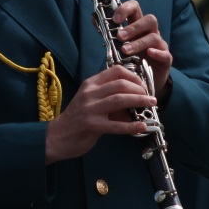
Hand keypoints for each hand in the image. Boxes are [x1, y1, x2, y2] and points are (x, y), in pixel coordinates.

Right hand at [44, 65, 158, 162]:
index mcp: (90, 84)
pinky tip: (142, 126)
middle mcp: (89, 93)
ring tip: (151, 104)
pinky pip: (117, 125)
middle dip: (140, 89)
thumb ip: (110, 98)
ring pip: (120, 100)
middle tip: (150, 96)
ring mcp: (90, 109)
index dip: (134, 76)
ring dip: (139, 101)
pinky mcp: (92, 125)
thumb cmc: (77, 119)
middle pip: (120, 84)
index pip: (115, 71)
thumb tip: (135, 101)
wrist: (57, 136)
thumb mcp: (91, 102)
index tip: (143, 85)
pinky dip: (132, 126)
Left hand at [112, 0, 170, 100]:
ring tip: (125, 51)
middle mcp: (151, 33)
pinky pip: (165, 54)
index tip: (115, 19)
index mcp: (138, 27)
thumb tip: (93, 20)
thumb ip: (110, 34)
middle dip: (134, 27)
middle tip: (120, 37)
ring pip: (154, 37)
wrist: (144, 82)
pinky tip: (149, 54)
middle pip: (150, 20)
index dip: (126, 9)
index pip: (135, 9)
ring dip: (138, 43)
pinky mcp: (166, 60)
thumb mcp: (118, 47)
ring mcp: (160, 46)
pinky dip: (157, 53)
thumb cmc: (131, 61)